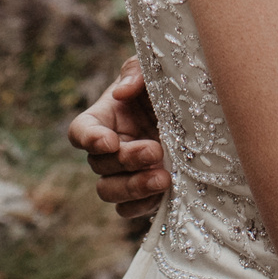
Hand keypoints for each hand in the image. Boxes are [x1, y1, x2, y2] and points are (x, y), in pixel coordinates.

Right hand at [68, 57, 169, 217]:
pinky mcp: (143, 192)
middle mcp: (110, 148)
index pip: (80, 131)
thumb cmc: (166, 84)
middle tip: (155, 151)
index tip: (109, 141)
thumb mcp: (152, 69)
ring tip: (163, 179)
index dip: (89, 139)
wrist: (197, 110)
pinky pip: (129, 209)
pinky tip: (164, 193)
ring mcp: (125, 173)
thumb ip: (136, 73)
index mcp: (103, 118)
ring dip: (132, 188)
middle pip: (99, 165)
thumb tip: (120, 93)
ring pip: (109, 191)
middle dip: (126, 160)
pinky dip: (142, 205)